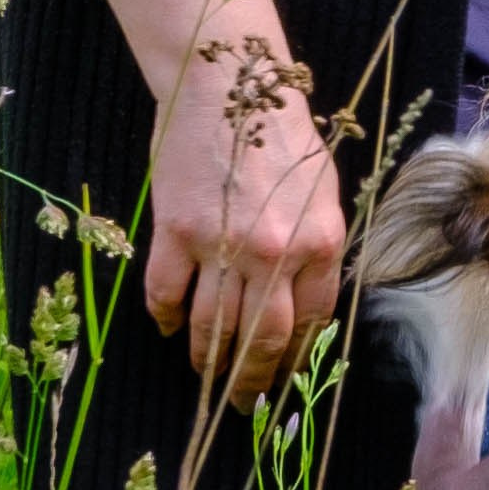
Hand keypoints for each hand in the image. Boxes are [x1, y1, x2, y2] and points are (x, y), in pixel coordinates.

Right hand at [144, 57, 346, 411]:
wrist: (227, 85)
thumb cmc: (281, 135)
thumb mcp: (323, 193)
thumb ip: (318, 247)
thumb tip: (306, 300)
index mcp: (321, 245)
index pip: (312, 323)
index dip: (297, 358)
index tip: (287, 377)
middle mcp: (276, 254)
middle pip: (264, 339)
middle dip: (254, 380)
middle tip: (243, 405)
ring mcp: (224, 245)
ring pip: (214, 326)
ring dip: (208, 360)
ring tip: (206, 378)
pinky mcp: (176, 232)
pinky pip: (168, 292)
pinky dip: (165, 317)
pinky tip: (166, 328)